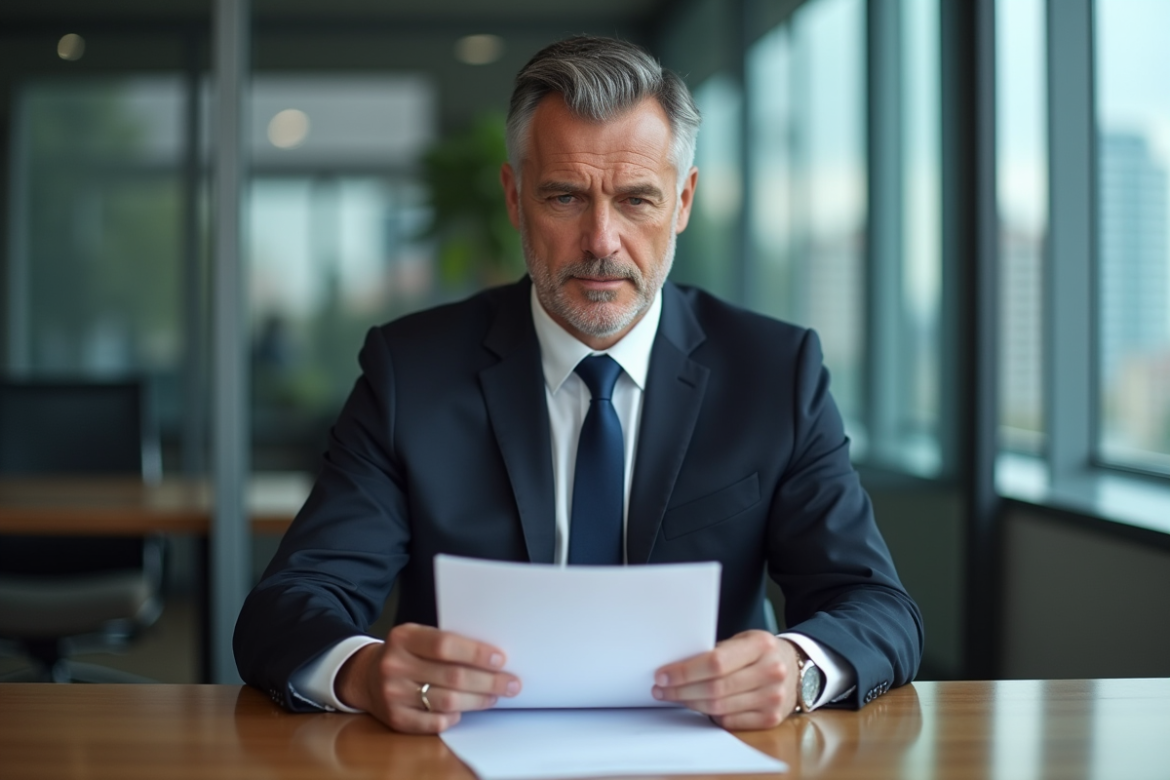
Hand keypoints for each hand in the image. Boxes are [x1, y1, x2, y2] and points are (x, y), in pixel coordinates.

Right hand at [335, 623, 520, 732]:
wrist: (365, 676)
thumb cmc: (404, 653)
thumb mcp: (417, 636)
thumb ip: (446, 642)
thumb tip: (491, 656)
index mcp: (403, 638)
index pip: (445, 645)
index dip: (475, 653)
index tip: (500, 659)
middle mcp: (395, 665)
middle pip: (452, 677)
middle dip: (488, 681)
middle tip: (511, 683)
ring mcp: (393, 694)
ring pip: (447, 701)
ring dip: (478, 701)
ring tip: (494, 696)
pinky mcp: (395, 719)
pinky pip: (434, 722)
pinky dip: (454, 716)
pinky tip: (464, 710)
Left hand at [652, 630, 799, 729]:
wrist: (796, 668)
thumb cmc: (761, 651)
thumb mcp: (743, 640)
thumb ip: (717, 651)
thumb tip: (676, 666)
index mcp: (761, 645)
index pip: (715, 662)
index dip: (685, 671)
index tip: (663, 674)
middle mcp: (771, 672)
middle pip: (715, 688)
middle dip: (681, 690)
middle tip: (660, 689)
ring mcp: (773, 697)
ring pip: (720, 708)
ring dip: (690, 704)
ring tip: (674, 697)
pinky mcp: (771, 718)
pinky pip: (730, 722)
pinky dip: (710, 715)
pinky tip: (698, 706)